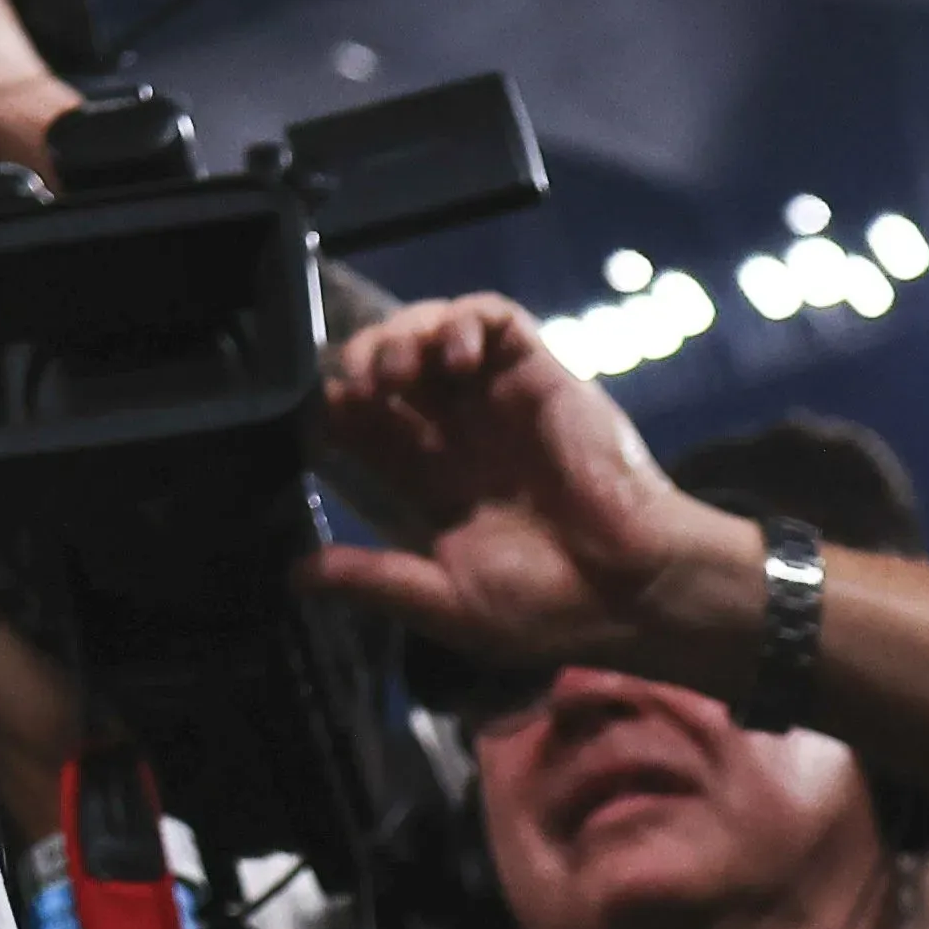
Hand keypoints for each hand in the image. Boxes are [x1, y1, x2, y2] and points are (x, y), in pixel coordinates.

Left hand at [292, 295, 763, 679]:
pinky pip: (496, 320)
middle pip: (395, 368)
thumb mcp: (447, 602)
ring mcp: (499, 401)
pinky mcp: (540, 376)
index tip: (323, 416)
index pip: (369, 425)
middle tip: (359, 384)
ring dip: (405, 334)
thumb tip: (295, 576)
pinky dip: (465, 319)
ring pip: (436, 331)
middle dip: (365, 361)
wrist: (633, 591)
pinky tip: (456, 355)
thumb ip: (376, 579)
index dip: (341, 410)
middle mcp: (462, 434)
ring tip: (400, 371)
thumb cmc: (549, 609)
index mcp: (435, 484)